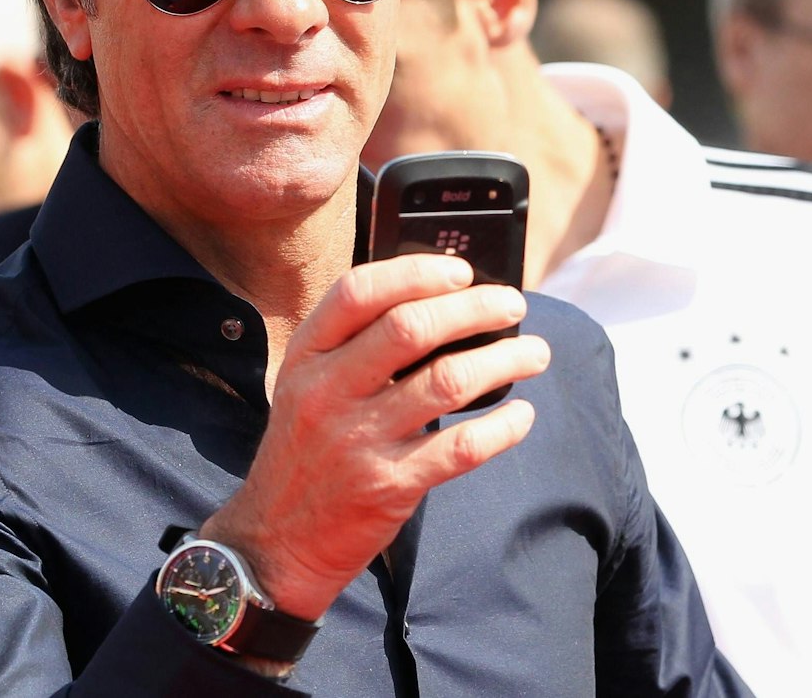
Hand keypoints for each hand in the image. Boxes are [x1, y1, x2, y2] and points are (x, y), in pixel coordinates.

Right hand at [199, 254, 549, 620]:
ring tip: (534, 354)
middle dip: (475, 308)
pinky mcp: (389, 486)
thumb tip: (436, 306)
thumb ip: (350, 348)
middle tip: (513, 307)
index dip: (415, 271)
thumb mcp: (303, 387)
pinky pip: (461, 447)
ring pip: (446, 381)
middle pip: (411, 327)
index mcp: (305, 357)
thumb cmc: (305, 452)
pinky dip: (502, 427)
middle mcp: (326, 391)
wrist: (278, 538)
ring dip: (504, 361)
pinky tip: (521, 416)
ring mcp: (357, 439)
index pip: (358, 292)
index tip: (461, 272)